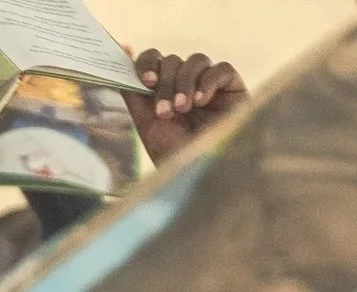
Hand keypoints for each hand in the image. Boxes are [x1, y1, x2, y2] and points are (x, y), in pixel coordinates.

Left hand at [129, 50, 245, 164]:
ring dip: (184, 83)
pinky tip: (202, 101)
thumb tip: (123, 53)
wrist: (202, 173)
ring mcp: (209, 84)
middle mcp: (186, 83)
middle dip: (165, 84)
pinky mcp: (233, 87)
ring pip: (195, 60)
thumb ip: (133, 90)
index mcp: (163, 89)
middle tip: (166, 113)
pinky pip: (222, 68)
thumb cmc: (174, 153)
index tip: (146, 80)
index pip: (153, 59)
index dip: (147, 63)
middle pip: (172, 61)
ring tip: (183, 109)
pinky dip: (209, 81)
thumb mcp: (146, 122)